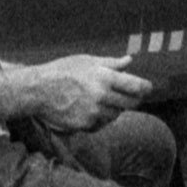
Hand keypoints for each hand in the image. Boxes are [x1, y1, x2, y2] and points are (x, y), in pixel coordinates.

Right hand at [28, 54, 152, 131]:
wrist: (38, 91)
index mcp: (104, 77)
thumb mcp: (87, 61)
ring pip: (117, 114)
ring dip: (115, 108)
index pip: (136, 86)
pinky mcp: (86, 125)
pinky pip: (102, 123)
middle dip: (133, 98)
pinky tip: (90, 108)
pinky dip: (101, 117)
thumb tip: (129, 60)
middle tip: (129, 94)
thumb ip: (111, 63)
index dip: (146, 87)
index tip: (148, 87)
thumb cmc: (62, 71)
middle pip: (131, 103)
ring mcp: (94, 113)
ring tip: (101, 98)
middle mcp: (102, 97)